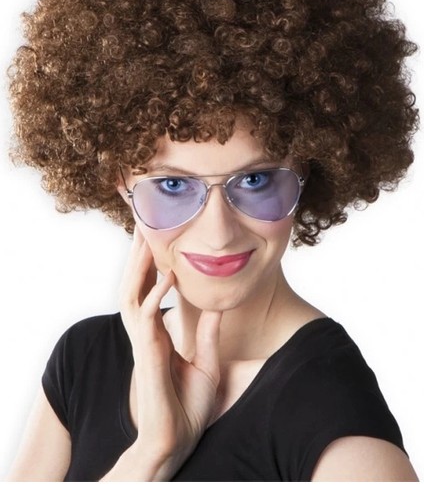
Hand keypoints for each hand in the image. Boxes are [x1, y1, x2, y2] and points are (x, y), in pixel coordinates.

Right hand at [119, 226, 222, 472]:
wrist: (177, 441)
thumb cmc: (187, 407)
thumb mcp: (206, 361)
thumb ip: (208, 332)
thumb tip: (217, 306)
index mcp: (157, 333)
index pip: (148, 289)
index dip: (149, 262)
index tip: (154, 236)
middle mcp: (145, 333)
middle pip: (134, 284)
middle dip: (137, 254)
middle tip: (142, 223)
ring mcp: (143, 343)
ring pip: (132, 294)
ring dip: (139, 265)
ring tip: (147, 237)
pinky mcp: (147, 355)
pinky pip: (146, 317)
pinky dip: (154, 294)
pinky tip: (167, 275)